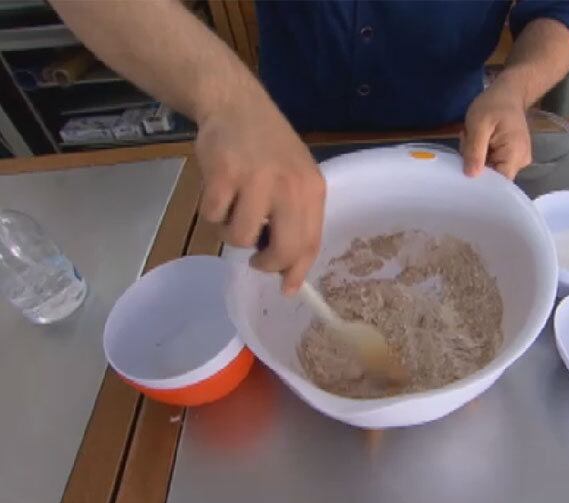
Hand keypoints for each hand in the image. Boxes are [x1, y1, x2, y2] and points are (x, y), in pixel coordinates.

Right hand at [195, 89, 325, 294]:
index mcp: (312, 189)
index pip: (311, 242)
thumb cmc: (268, 147)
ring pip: (241, 238)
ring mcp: (257, 180)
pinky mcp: (224, 176)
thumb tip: (289, 273)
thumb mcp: (295, 178)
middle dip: (267, 264)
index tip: (287, 289)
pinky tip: (219, 191)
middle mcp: (290, 186)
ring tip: (234, 209)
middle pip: (283, 249)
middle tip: (256, 259)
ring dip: (232, 232)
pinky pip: (214, 218)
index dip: (297, 271)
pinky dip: (212, 212)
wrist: (236, 104)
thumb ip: (296, 219)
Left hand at [460, 75, 531, 178]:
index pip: (499, 184)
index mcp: (515, 156)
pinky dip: (479, 153)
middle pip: (492, 176)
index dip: (480, 184)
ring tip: (471, 136)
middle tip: (467, 140)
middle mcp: (519, 162)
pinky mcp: (508, 156)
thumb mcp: (479, 124)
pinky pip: (490, 162)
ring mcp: (515, 160)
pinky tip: (476, 140)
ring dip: (475, 156)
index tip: (463, 173)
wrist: (509, 92)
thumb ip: (475, 150)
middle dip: (474, 163)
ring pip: (488, 169)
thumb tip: (471, 176)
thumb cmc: (494, 105)